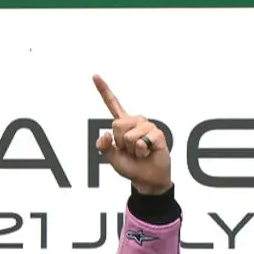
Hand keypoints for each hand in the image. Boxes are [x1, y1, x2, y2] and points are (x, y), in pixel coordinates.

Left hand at [93, 75, 171, 194]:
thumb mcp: (110, 157)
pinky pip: (142, 142)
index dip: (103, 90)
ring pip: (128, 136)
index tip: (95, 75)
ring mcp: (147, 126)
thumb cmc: (130, 166)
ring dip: (132, 149)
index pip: (112, 104)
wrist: (146, 179)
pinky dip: (142, 152)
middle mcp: (135, 121)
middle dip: (119, 143)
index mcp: (123, 124)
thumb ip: (102, 146)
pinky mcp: (157, 134)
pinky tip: (148, 153)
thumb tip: (105, 134)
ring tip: (140, 152)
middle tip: (130, 150)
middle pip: (117, 124)